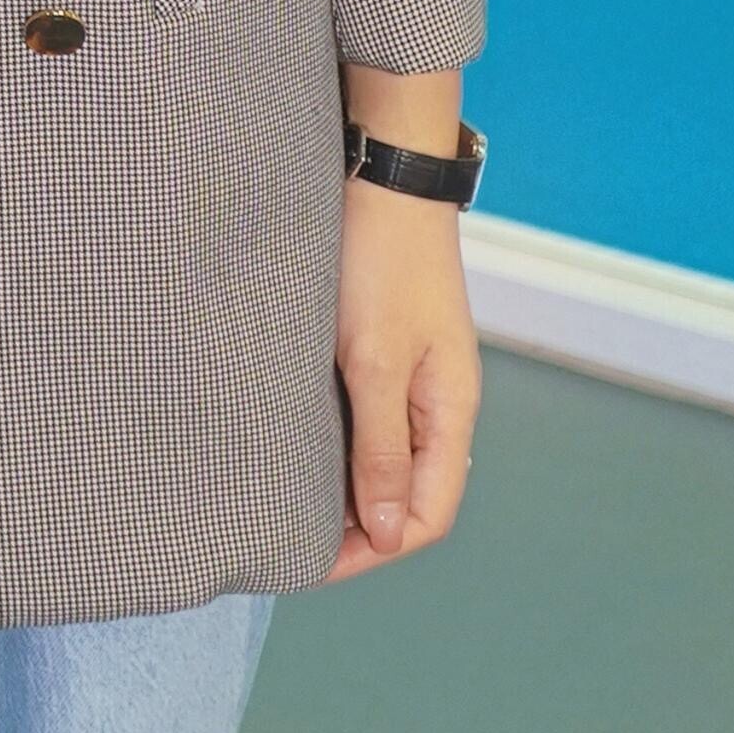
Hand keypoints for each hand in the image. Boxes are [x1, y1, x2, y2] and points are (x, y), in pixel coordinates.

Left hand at [328, 103, 480, 581]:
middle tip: (285, 542)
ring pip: (385, 458)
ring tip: (283, 503)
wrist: (381, 171)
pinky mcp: (384, 346)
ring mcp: (413, 374)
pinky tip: (294, 446)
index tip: (307, 561)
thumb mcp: (374, 361)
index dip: (372, 550)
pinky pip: (369, 419)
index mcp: (450, 410)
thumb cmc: (381, 259)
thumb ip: (382, 447)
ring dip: (343, 486)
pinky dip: (338, 444)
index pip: (426, 516)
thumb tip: (387, 530)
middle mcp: (438, 400)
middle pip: (408, 495)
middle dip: (354, 528)